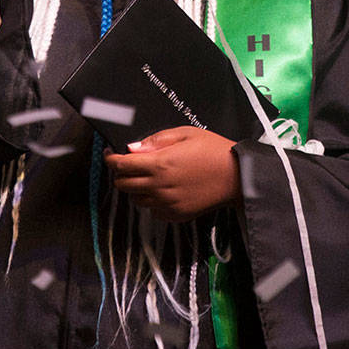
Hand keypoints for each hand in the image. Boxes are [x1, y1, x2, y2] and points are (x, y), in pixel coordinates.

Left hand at [104, 126, 241, 221]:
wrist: (238, 176)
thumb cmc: (214, 151)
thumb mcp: (185, 134)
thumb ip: (155, 140)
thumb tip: (133, 148)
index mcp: (159, 164)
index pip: (120, 165)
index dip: (110, 159)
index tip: (110, 154)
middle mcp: (159, 187)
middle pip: (123, 184)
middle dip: (121, 173)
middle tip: (130, 164)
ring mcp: (167, 204)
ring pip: (136, 199)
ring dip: (136, 187)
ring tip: (150, 176)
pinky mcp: (177, 215)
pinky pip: (153, 211)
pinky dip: (152, 202)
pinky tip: (164, 190)